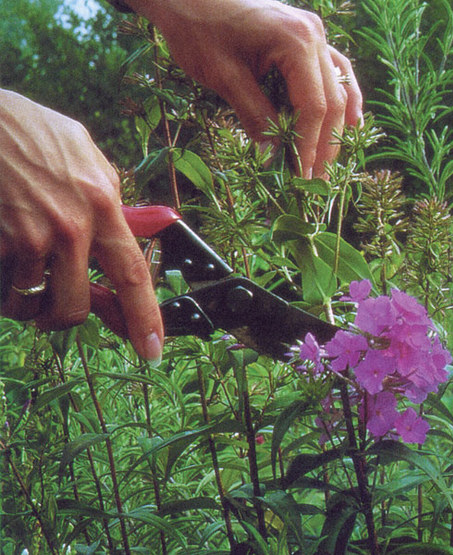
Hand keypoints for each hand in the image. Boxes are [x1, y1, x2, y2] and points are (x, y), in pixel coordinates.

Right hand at [0, 90, 163, 362]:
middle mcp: (70, 227)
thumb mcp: (85, 155)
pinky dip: (2, 286)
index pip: (132, 276)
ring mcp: (28, 238)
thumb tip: (128, 234)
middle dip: (64, 315)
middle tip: (54, 301)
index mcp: (102, 204)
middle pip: (75, 308)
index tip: (152, 350)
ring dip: (25, 300)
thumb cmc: (29, 131)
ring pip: (31, 305)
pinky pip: (2, 292)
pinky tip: (1, 254)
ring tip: (18, 266)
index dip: (144, 318)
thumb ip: (110, 197)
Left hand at [126, 0, 363, 177]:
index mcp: (296, 41)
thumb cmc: (201, 30)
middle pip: (332, 101)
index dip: (309, 145)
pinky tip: (350, 120)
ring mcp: (315, 34)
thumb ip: (255, 117)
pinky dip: (342, 98)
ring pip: (338, 89)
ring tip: (330, 161)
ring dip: (335, 128)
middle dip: (325, 144)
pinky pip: (334, 72)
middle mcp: (314, 35)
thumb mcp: (226, 78)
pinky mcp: (308, 39)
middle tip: (316, 180)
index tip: (303, 176)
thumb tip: (274, 160)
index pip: (314, 106)